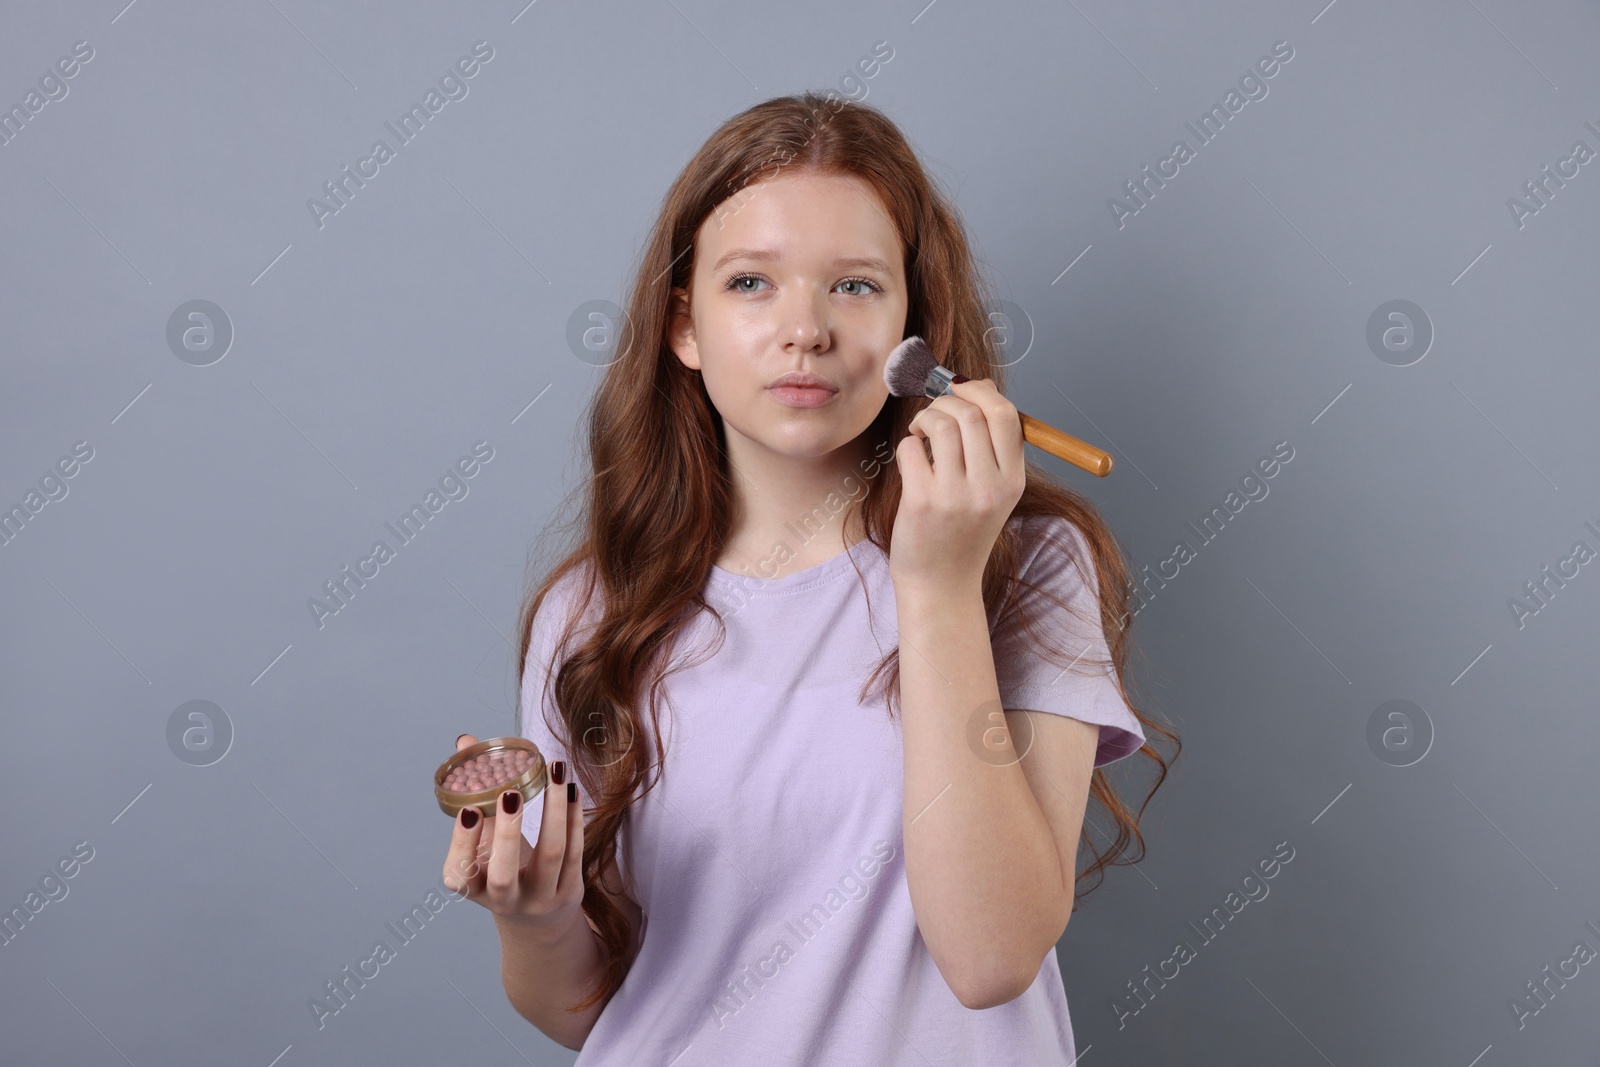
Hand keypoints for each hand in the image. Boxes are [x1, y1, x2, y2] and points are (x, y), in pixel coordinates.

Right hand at [442, 734, 584, 935]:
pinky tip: (570, 788)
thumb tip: (466, 741)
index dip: (462, 843)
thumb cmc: (502, 866)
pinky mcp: (570, 891)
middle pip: (504, 875)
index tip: (469, 808)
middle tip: (510, 791)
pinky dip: (573, 816)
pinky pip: (576, 850)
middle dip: (507, 832)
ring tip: (554, 771)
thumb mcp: (483, 841)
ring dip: (554, 809)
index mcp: (473, 888)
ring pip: (551, 855)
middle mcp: (505, 900)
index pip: (460, 874)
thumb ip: (474, 794)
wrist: (536, 918)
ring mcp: (540, 898)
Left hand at [890, 378, 1024, 590]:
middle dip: (946, 401)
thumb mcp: (992, 492)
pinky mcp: (923, 502)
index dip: (980, 392)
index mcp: (1013, 481)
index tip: (961, 390)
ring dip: (924, 419)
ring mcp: (956, 495)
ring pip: (940, 424)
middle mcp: (990, 487)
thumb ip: (990, 445)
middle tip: (934, 414)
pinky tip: (912, 462)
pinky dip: (908, 446)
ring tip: (920, 434)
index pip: (1005, 415)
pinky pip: (911, 449)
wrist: (942, 585)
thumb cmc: (962, 533)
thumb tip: (978, 386)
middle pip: (971, 413)